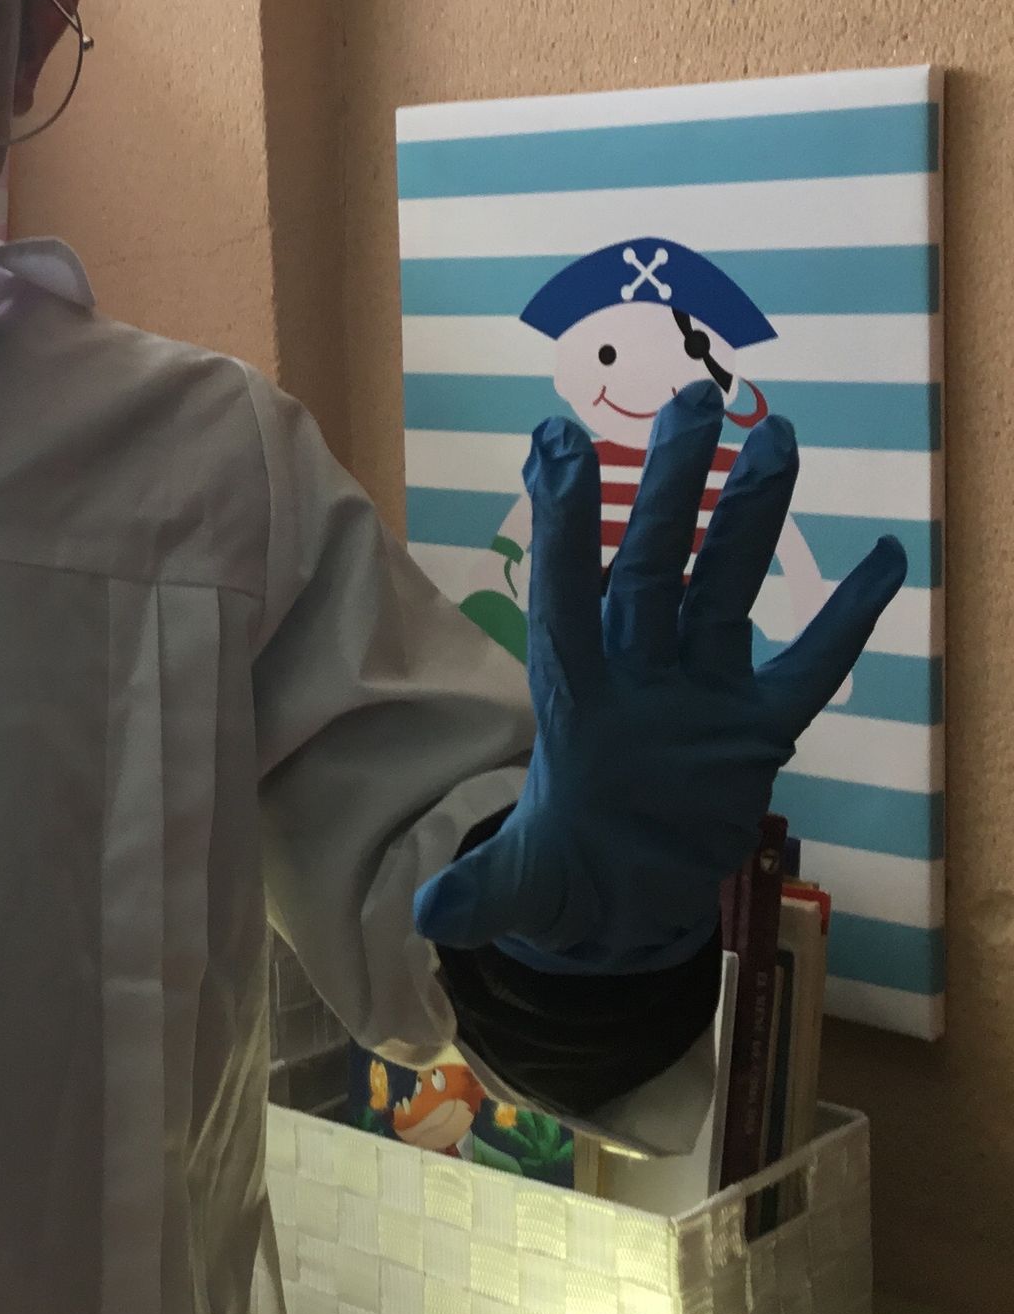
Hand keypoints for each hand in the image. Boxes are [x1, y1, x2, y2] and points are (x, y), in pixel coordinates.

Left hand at [414, 381, 905, 973]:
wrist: (620, 893)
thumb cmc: (563, 870)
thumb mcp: (525, 888)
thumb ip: (486, 892)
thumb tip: (428, 915)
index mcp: (575, 694)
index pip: (567, 595)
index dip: (564, 524)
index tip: (556, 440)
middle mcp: (638, 672)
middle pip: (654, 565)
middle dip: (671, 489)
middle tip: (694, 399)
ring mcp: (701, 694)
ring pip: (731, 588)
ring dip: (754, 518)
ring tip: (779, 437)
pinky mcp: (756, 730)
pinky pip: (809, 668)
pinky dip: (846, 620)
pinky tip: (885, 557)